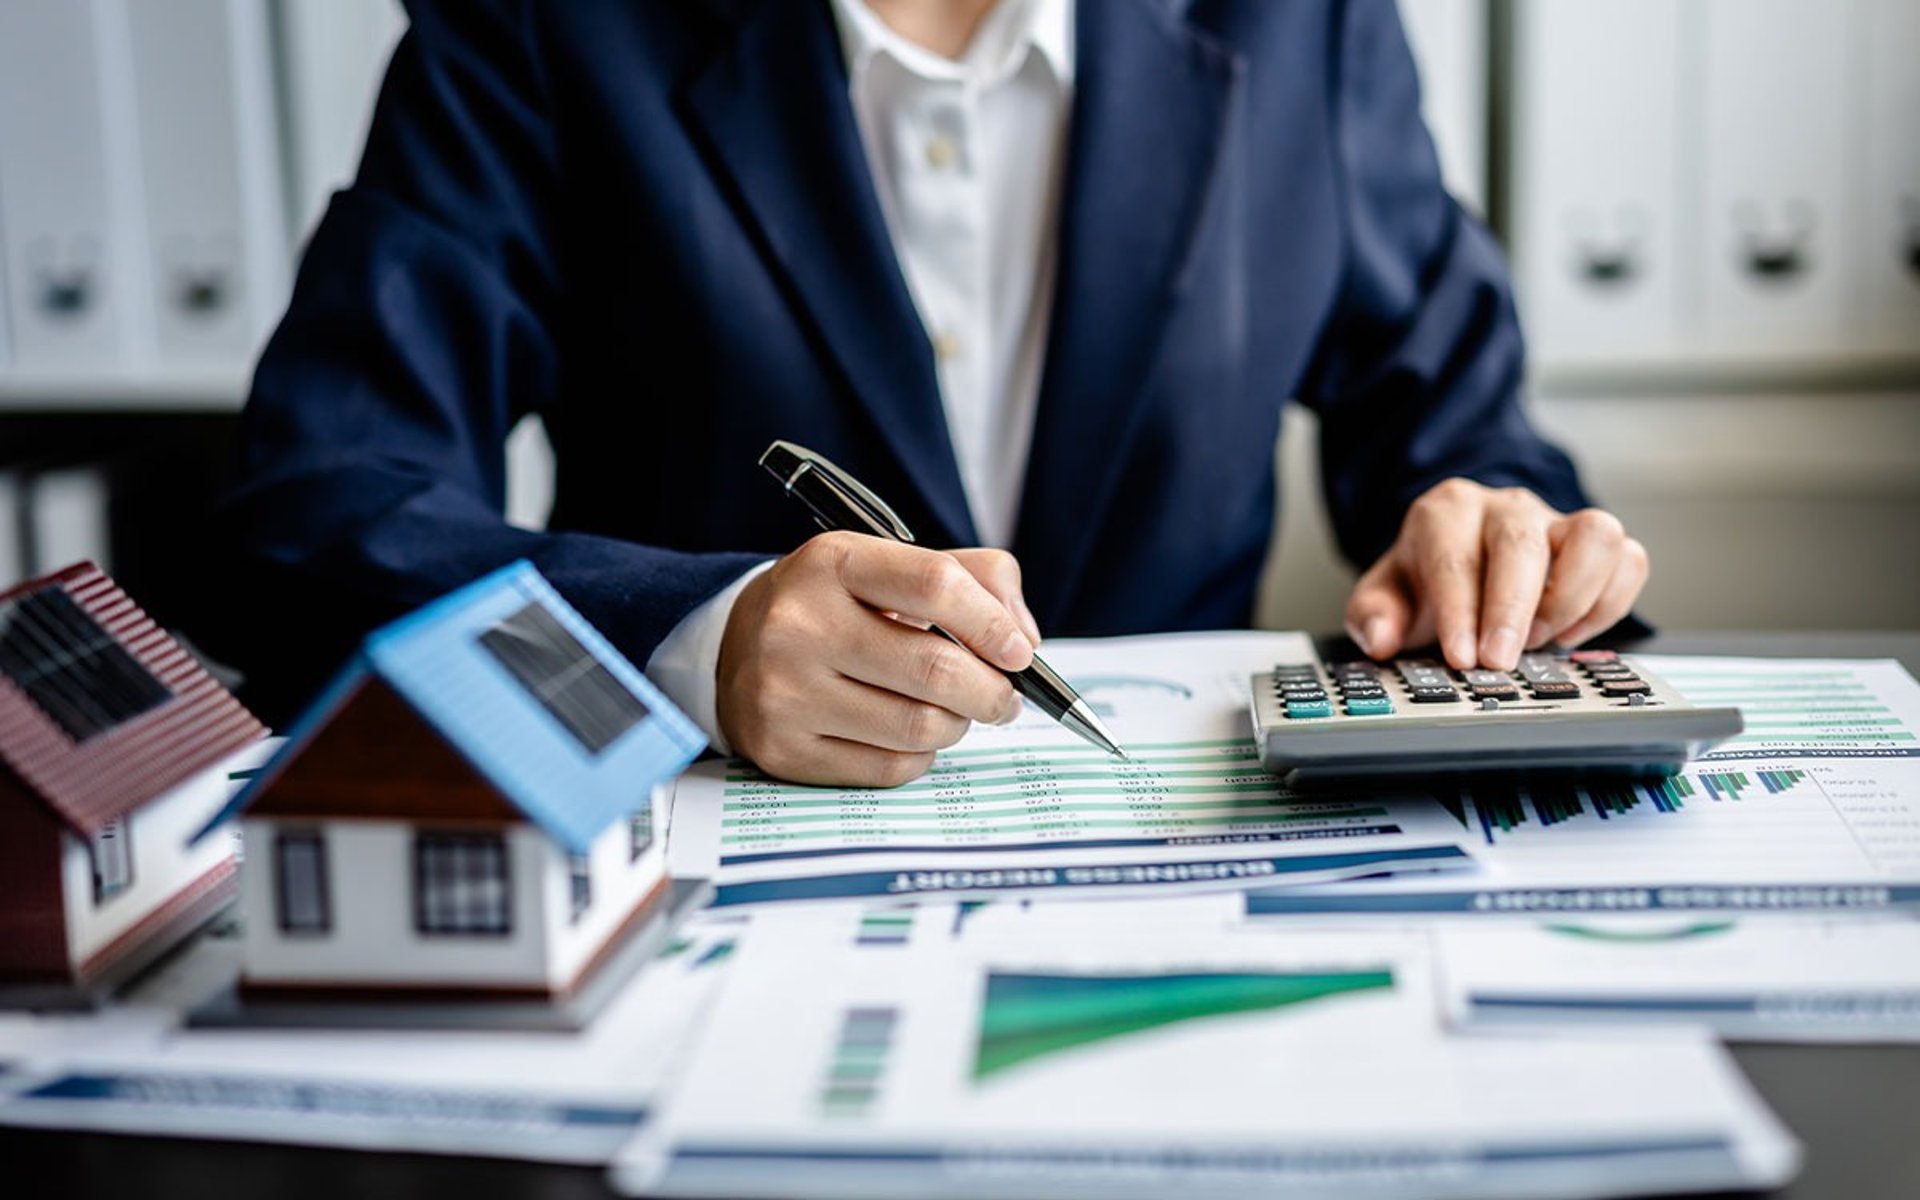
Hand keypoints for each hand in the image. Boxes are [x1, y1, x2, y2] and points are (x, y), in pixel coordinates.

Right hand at [716, 531, 1041, 786]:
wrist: (735, 647)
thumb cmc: (837, 606)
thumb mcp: (890, 567)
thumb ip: (974, 579)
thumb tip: (1023, 640)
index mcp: (832, 563)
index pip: (936, 584)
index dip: (994, 624)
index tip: (1020, 651)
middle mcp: (799, 624)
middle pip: (936, 669)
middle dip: (992, 691)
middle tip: (1005, 697)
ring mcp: (784, 692)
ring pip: (919, 727)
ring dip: (958, 725)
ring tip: (956, 712)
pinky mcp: (783, 750)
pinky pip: (889, 767)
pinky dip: (920, 755)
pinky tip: (911, 734)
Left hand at [1344, 479, 1648, 670]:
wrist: (1465, 559)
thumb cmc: (1428, 580)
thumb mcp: (1386, 596)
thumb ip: (1373, 615)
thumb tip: (1381, 638)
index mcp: (1448, 511)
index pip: (1456, 557)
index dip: (1460, 610)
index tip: (1462, 656)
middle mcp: (1507, 507)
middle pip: (1522, 544)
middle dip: (1512, 609)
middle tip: (1499, 660)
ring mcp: (1558, 520)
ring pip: (1595, 535)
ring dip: (1572, 598)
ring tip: (1540, 639)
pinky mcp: (1597, 543)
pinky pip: (1628, 561)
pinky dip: (1608, 604)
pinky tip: (1570, 635)